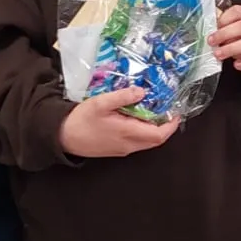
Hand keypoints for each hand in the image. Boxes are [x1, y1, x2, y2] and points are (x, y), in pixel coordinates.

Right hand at [58, 89, 183, 158]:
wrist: (63, 137)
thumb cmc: (81, 120)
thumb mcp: (101, 103)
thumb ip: (122, 97)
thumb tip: (142, 91)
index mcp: (128, 133)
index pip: (159, 135)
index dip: (171, 125)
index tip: (176, 112)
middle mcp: (129, 145)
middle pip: (156, 140)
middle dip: (165, 126)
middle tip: (166, 109)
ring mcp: (123, 149)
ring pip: (147, 142)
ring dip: (154, 128)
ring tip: (153, 110)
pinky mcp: (117, 149)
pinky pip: (137, 142)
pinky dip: (143, 131)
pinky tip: (137, 118)